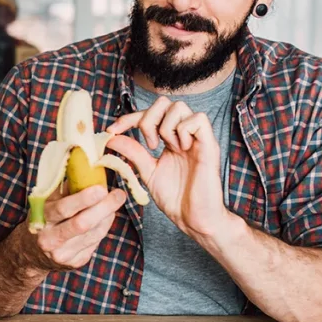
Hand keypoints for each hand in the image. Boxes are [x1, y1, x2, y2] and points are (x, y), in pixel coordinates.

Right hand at [19, 184, 126, 272]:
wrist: (30, 254)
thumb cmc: (43, 220)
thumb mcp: (44, 203)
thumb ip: (62, 188)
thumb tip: (84, 166)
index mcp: (40, 220)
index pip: (63, 209)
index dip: (83, 199)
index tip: (101, 188)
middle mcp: (50, 240)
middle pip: (82, 224)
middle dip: (104, 208)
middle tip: (119, 194)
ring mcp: (63, 254)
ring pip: (94, 234)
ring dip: (108, 216)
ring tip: (114, 202)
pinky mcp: (75, 262)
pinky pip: (96, 242)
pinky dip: (103, 228)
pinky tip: (105, 218)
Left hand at [105, 98, 232, 240]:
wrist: (194, 219)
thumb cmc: (176, 199)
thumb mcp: (148, 172)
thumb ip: (133, 152)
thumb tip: (112, 137)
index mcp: (170, 140)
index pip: (149, 115)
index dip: (128, 118)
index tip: (112, 130)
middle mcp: (184, 135)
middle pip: (165, 102)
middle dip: (149, 118)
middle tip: (149, 144)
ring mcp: (197, 138)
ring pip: (179, 106)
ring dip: (166, 127)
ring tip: (168, 149)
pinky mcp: (210, 145)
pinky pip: (198, 119)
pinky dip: (184, 131)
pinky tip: (183, 149)